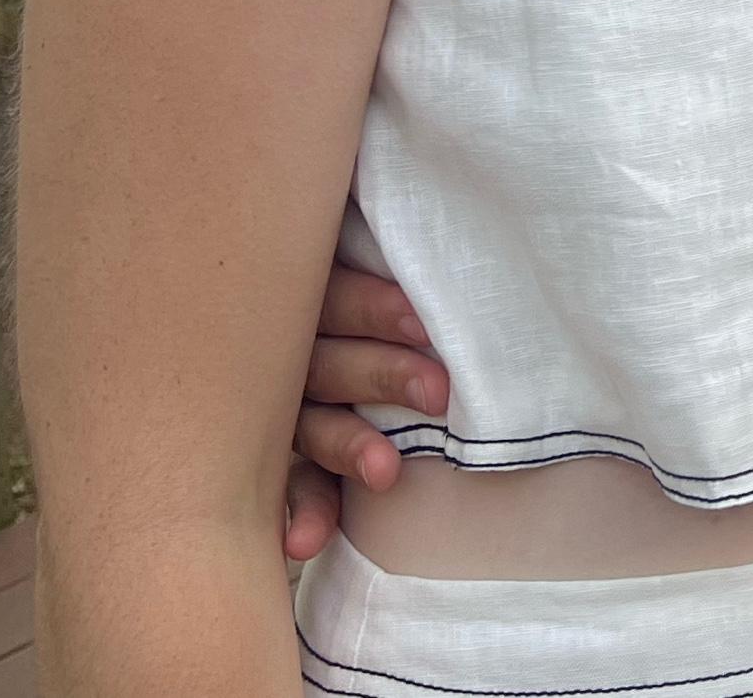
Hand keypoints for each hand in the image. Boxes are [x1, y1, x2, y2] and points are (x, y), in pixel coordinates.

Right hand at [281, 265, 449, 562]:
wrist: (311, 327)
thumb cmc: (383, 278)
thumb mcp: (368, 255)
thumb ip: (401, 246)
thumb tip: (468, 209)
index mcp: (312, 291)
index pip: (337, 296)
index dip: (378, 309)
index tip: (424, 323)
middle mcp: (290, 349)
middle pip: (329, 361)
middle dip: (384, 375)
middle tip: (439, 393)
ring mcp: (284, 405)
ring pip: (311, 424)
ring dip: (348, 447)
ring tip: (385, 471)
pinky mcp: (283, 456)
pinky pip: (289, 485)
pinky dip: (303, 512)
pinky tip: (306, 544)